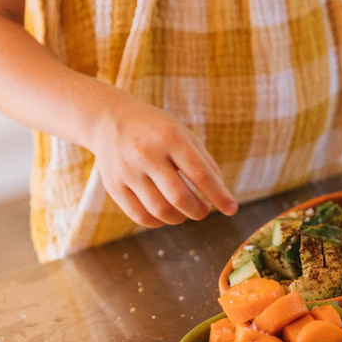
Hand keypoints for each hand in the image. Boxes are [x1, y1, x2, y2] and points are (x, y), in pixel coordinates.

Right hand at [89, 95, 237, 227]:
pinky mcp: (113, 186)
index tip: (232, 209)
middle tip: (205, 208)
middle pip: (180, 197)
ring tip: (186, 210)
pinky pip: (141, 216)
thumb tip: (221, 194)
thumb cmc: (156, 129)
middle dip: (199, 211)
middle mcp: (146, 154)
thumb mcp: (184, 134)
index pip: (200, 174)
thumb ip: (204, 162)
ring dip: (181, 218)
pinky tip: (166, 213)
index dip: (219, 195)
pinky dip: (159, 221)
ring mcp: (127, 171)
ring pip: (161, 211)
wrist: (109, 119)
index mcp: (169, 137)